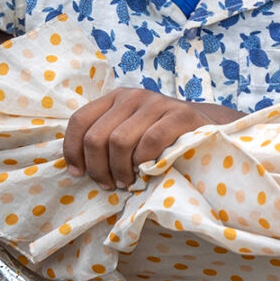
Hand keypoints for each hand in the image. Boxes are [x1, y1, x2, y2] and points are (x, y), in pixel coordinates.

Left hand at [63, 89, 235, 186]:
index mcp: (114, 98)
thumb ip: (105, 140)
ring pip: (119, 141)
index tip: (78, 173)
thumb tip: (75, 167)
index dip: (73, 150)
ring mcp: (156, 103)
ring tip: (127, 183)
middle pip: (96, 137)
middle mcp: (132, 96)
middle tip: (108, 184)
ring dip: (120, 170)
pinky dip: (143, 162)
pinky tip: (146, 172)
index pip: (79, 120)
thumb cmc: (161, 139)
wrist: (206, 128)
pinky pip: (150, 141)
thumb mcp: (130, 132)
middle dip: (98, 168)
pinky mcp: (179, 114)